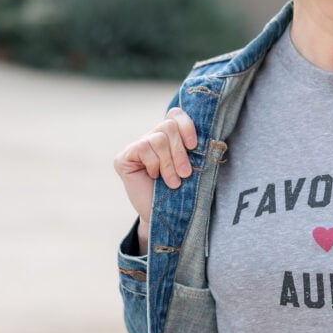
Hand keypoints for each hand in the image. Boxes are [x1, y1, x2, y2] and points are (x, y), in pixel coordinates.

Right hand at [113, 107, 197, 248]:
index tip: (194, 146)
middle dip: (180, 152)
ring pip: (158, 138)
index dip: (186, 126)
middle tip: (185, 174)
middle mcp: (151, 138)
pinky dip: (154, 164)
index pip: (175, 115)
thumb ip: (193, 149)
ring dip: (169, 163)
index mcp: (169, 138)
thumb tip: (209, 135)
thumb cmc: (181, 193)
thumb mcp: (191, 167)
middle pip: (168, 126)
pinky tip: (153, 177)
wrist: (164, 217)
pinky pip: (144, 148)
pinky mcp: (123, 157)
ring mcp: (136, 147)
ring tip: (173, 182)